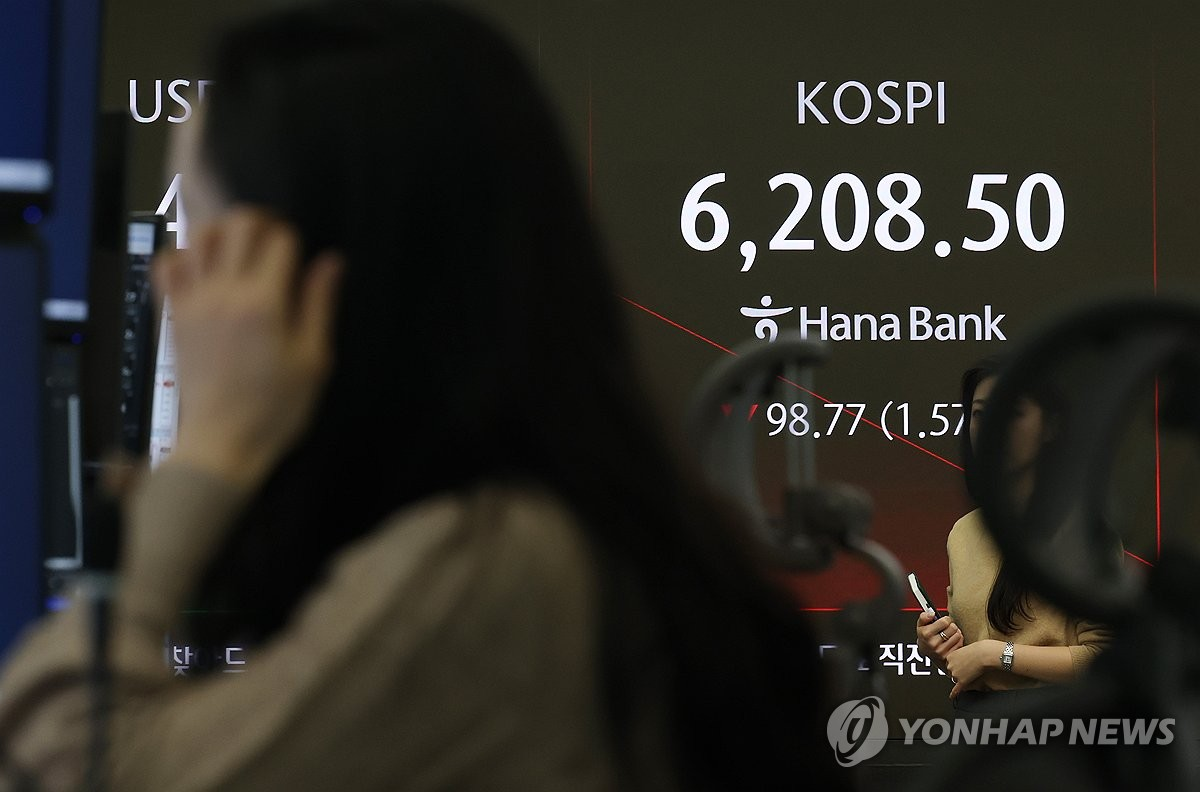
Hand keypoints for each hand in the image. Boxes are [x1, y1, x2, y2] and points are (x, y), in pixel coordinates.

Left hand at [153, 208, 342, 487]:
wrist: (222, 444)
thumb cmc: (277, 408)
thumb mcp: (314, 360)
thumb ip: (319, 305)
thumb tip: (331, 260)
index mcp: (265, 302)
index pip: (279, 239)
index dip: (294, 238)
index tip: (300, 255)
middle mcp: (224, 291)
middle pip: (238, 223)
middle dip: (261, 221)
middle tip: (273, 242)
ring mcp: (192, 300)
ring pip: (199, 235)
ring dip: (223, 230)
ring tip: (239, 249)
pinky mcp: (173, 314)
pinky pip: (165, 265)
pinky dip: (182, 254)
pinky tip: (202, 268)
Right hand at [915, 611, 962, 661]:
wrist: (926, 652)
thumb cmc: (925, 637)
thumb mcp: (920, 625)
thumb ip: (924, 617)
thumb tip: (932, 613)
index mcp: (926, 634)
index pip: (945, 621)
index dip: (946, 619)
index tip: (944, 621)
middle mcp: (934, 643)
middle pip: (953, 627)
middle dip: (951, 625)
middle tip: (947, 628)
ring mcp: (941, 651)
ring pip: (958, 635)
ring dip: (955, 633)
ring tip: (950, 633)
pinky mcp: (948, 656)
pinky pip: (960, 643)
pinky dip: (958, 640)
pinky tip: (952, 640)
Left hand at [946, 638, 1003, 698]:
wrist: (984, 654)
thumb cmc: (978, 650)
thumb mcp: (963, 650)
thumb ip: (959, 656)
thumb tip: (960, 661)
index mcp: (949, 657)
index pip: (950, 665)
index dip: (957, 666)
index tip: (961, 665)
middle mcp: (950, 666)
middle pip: (951, 672)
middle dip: (958, 672)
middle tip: (968, 668)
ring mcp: (955, 674)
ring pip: (956, 679)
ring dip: (962, 678)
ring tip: (971, 672)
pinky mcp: (961, 681)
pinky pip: (956, 689)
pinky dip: (954, 693)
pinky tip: (952, 696)